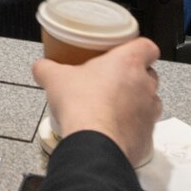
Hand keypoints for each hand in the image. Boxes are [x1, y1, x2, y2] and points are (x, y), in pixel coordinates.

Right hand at [34, 37, 161, 166]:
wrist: (94, 144)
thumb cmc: (84, 107)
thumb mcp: (55, 78)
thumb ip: (47, 68)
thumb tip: (42, 68)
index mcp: (128, 63)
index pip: (147, 46)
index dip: (138, 48)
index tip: (126, 51)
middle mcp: (145, 86)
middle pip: (148, 74)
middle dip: (132, 78)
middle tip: (110, 81)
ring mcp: (149, 112)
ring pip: (148, 102)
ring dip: (133, 103)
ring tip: (110, 107)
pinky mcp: (147, 136)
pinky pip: (142, 127)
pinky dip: (130, 127)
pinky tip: (111, 128)